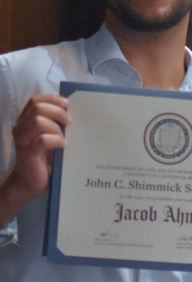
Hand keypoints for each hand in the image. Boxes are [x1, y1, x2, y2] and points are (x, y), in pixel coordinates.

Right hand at [0, 95, 69, 226]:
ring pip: (38, 122)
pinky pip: (42, 140)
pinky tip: (64, 146)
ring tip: (65, 137)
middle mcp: (21, 128)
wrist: (31, 182)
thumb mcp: (52, 137)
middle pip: (37, 108)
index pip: (35, 100)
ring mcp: (22, 140)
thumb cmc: (45, 158)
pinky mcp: (27, 154)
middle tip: (70, 121)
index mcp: (26, 121)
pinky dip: (56, 140)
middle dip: (57, 111)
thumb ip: (58, 125)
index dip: (52, 99)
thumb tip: (80, 113)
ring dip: (56, 127)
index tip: (68, 104)